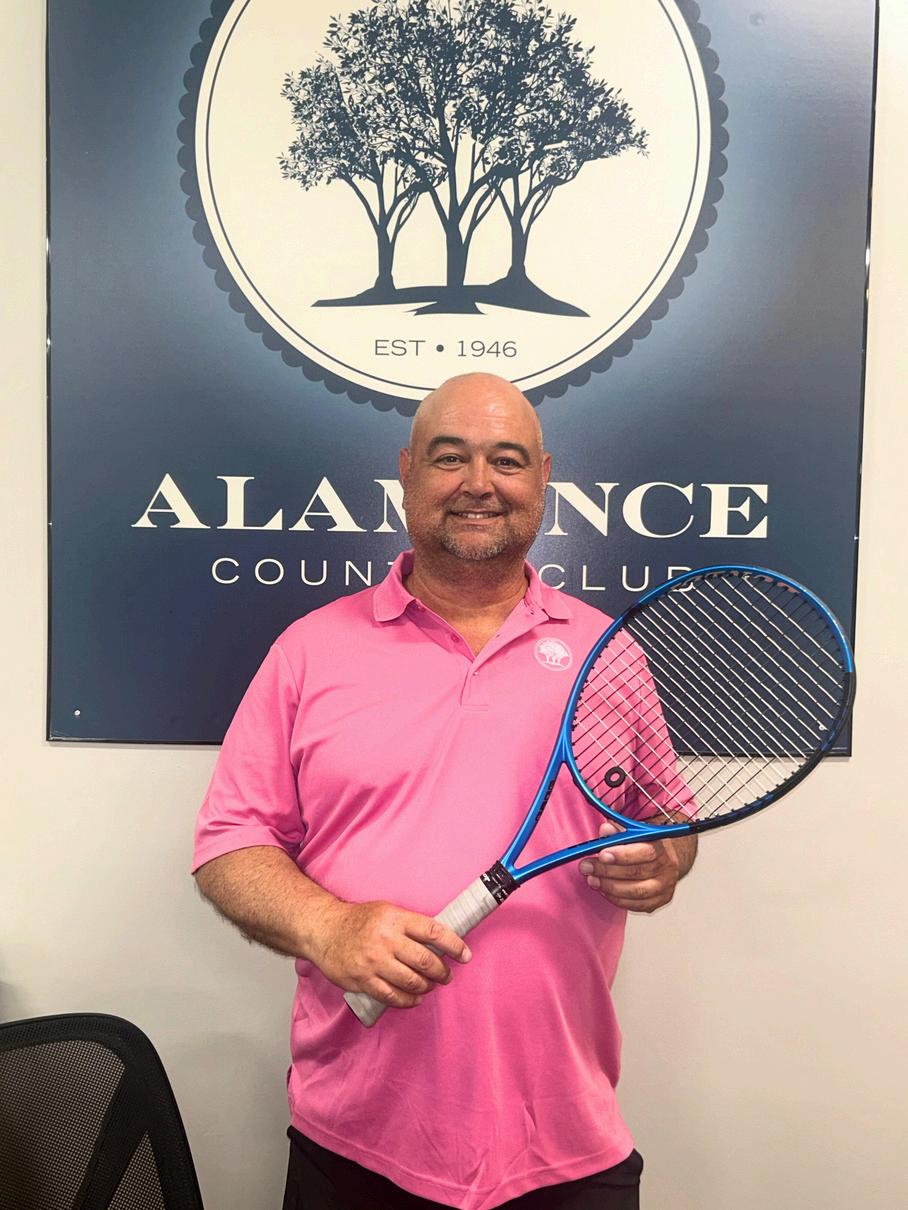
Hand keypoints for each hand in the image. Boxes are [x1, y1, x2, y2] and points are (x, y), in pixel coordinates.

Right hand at [310, 900, 471, 1009]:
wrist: (325, 931)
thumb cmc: (359, 920)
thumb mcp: (386, 910)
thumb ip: (410, 925)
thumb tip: (439, 941)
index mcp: (395, 918)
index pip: (433, 931)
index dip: (454, 944)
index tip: (465, 955)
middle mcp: (386, 940)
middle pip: (425, 961)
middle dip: (443, 972)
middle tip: (447, 975)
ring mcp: (374, 962)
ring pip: (412, 981)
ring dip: (427, 987)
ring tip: (430, 986)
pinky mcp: (364, 981)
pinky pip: (393, 996)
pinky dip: (408, 1000)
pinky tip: (415, 998)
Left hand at [578, 820, 681, 913]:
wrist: (662, 860)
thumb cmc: (643, 845)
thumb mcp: (632, 833)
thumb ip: (617, 831)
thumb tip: (605, 830)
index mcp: (661, 847)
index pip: (645, 852)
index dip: (622, 855)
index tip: (602, 855)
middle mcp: (666, 868)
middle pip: (637, 873)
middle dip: (607, 871)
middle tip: (587, 867)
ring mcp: (664, 888)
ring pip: (636, 892)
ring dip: (609, 887)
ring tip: (592, 880)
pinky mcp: (658, 902)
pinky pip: (636, 905)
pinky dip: (617, 899)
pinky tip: (604, 890)